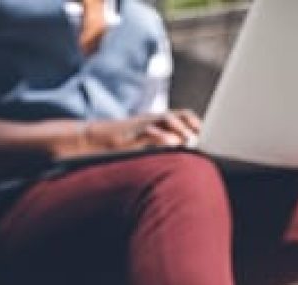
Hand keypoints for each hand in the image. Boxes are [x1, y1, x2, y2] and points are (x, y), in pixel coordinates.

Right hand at [61, 110, 201, 157]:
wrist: (91, 140)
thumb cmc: (119, 146)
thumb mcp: (143, 146)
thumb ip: (160, 148)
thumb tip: (179, 155)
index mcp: (155, 122)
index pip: (181, 116)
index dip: (195, 123)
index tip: (206, 134)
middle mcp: (150, 120)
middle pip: (177, 116)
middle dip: (191, 126)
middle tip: (202, 139)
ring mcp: (141, 125)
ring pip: (165, 120)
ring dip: (180, 130)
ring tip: (191, 140)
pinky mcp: (131, 134)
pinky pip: (149, 132)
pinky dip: (161, 137)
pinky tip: (172, 145)